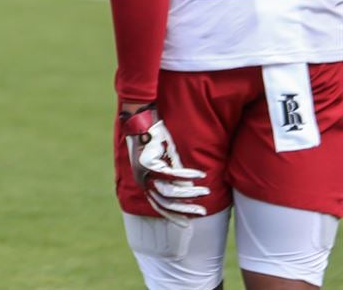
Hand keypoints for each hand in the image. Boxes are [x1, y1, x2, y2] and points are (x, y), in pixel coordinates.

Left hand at [121, 105, 208, 226]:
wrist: (142, 121)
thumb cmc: (155, 141)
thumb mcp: (165, 162)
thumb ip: (173, 176)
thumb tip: (188, 191)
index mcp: (144, 181)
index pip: (158, 205)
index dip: (172, 216)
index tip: (187, 225)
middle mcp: (142, 179)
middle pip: (164, 202)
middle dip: (184, 209)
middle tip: (202, 212)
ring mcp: (144, 172)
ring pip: (169, 190)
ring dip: (189, 192)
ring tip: (206, 191)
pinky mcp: (149, 162)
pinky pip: (171, 173)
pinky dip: (187, 175)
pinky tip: (200, 175)